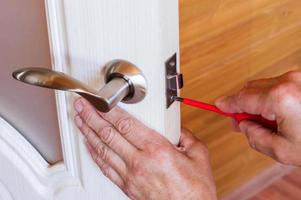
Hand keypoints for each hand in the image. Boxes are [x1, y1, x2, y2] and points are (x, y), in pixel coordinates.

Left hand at [73, 98, 216, 199]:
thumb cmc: (194, 191)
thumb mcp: (199, 157)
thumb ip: (187, 138)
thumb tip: (179, 131)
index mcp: (157, 150)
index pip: (125, 124)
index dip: (109, 110)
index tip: (100, 101)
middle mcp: (139, 161)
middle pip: (108, 134)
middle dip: (92, 116)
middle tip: (82, 105)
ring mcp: (130, 175)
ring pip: (102, 149)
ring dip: (88, 132)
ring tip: (80, 120)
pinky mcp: (127, 186)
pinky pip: (105, 167)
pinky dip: (94, 154)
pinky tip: (89, 146)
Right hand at [216, 71, 300, 165]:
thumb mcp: (282, 150)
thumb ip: (254, 137)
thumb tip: (243, 125)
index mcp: (279, 98)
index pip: (242, 99)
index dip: (227, 104)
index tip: (218, 106)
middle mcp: (288, 82)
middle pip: (250, 89)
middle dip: (241, 105)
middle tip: (239, 122)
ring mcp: (298, 77)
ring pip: (263, 86)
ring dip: (256, 102)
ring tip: (264, 122)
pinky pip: (276, 85)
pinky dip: (270, 98)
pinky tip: (276, 114)